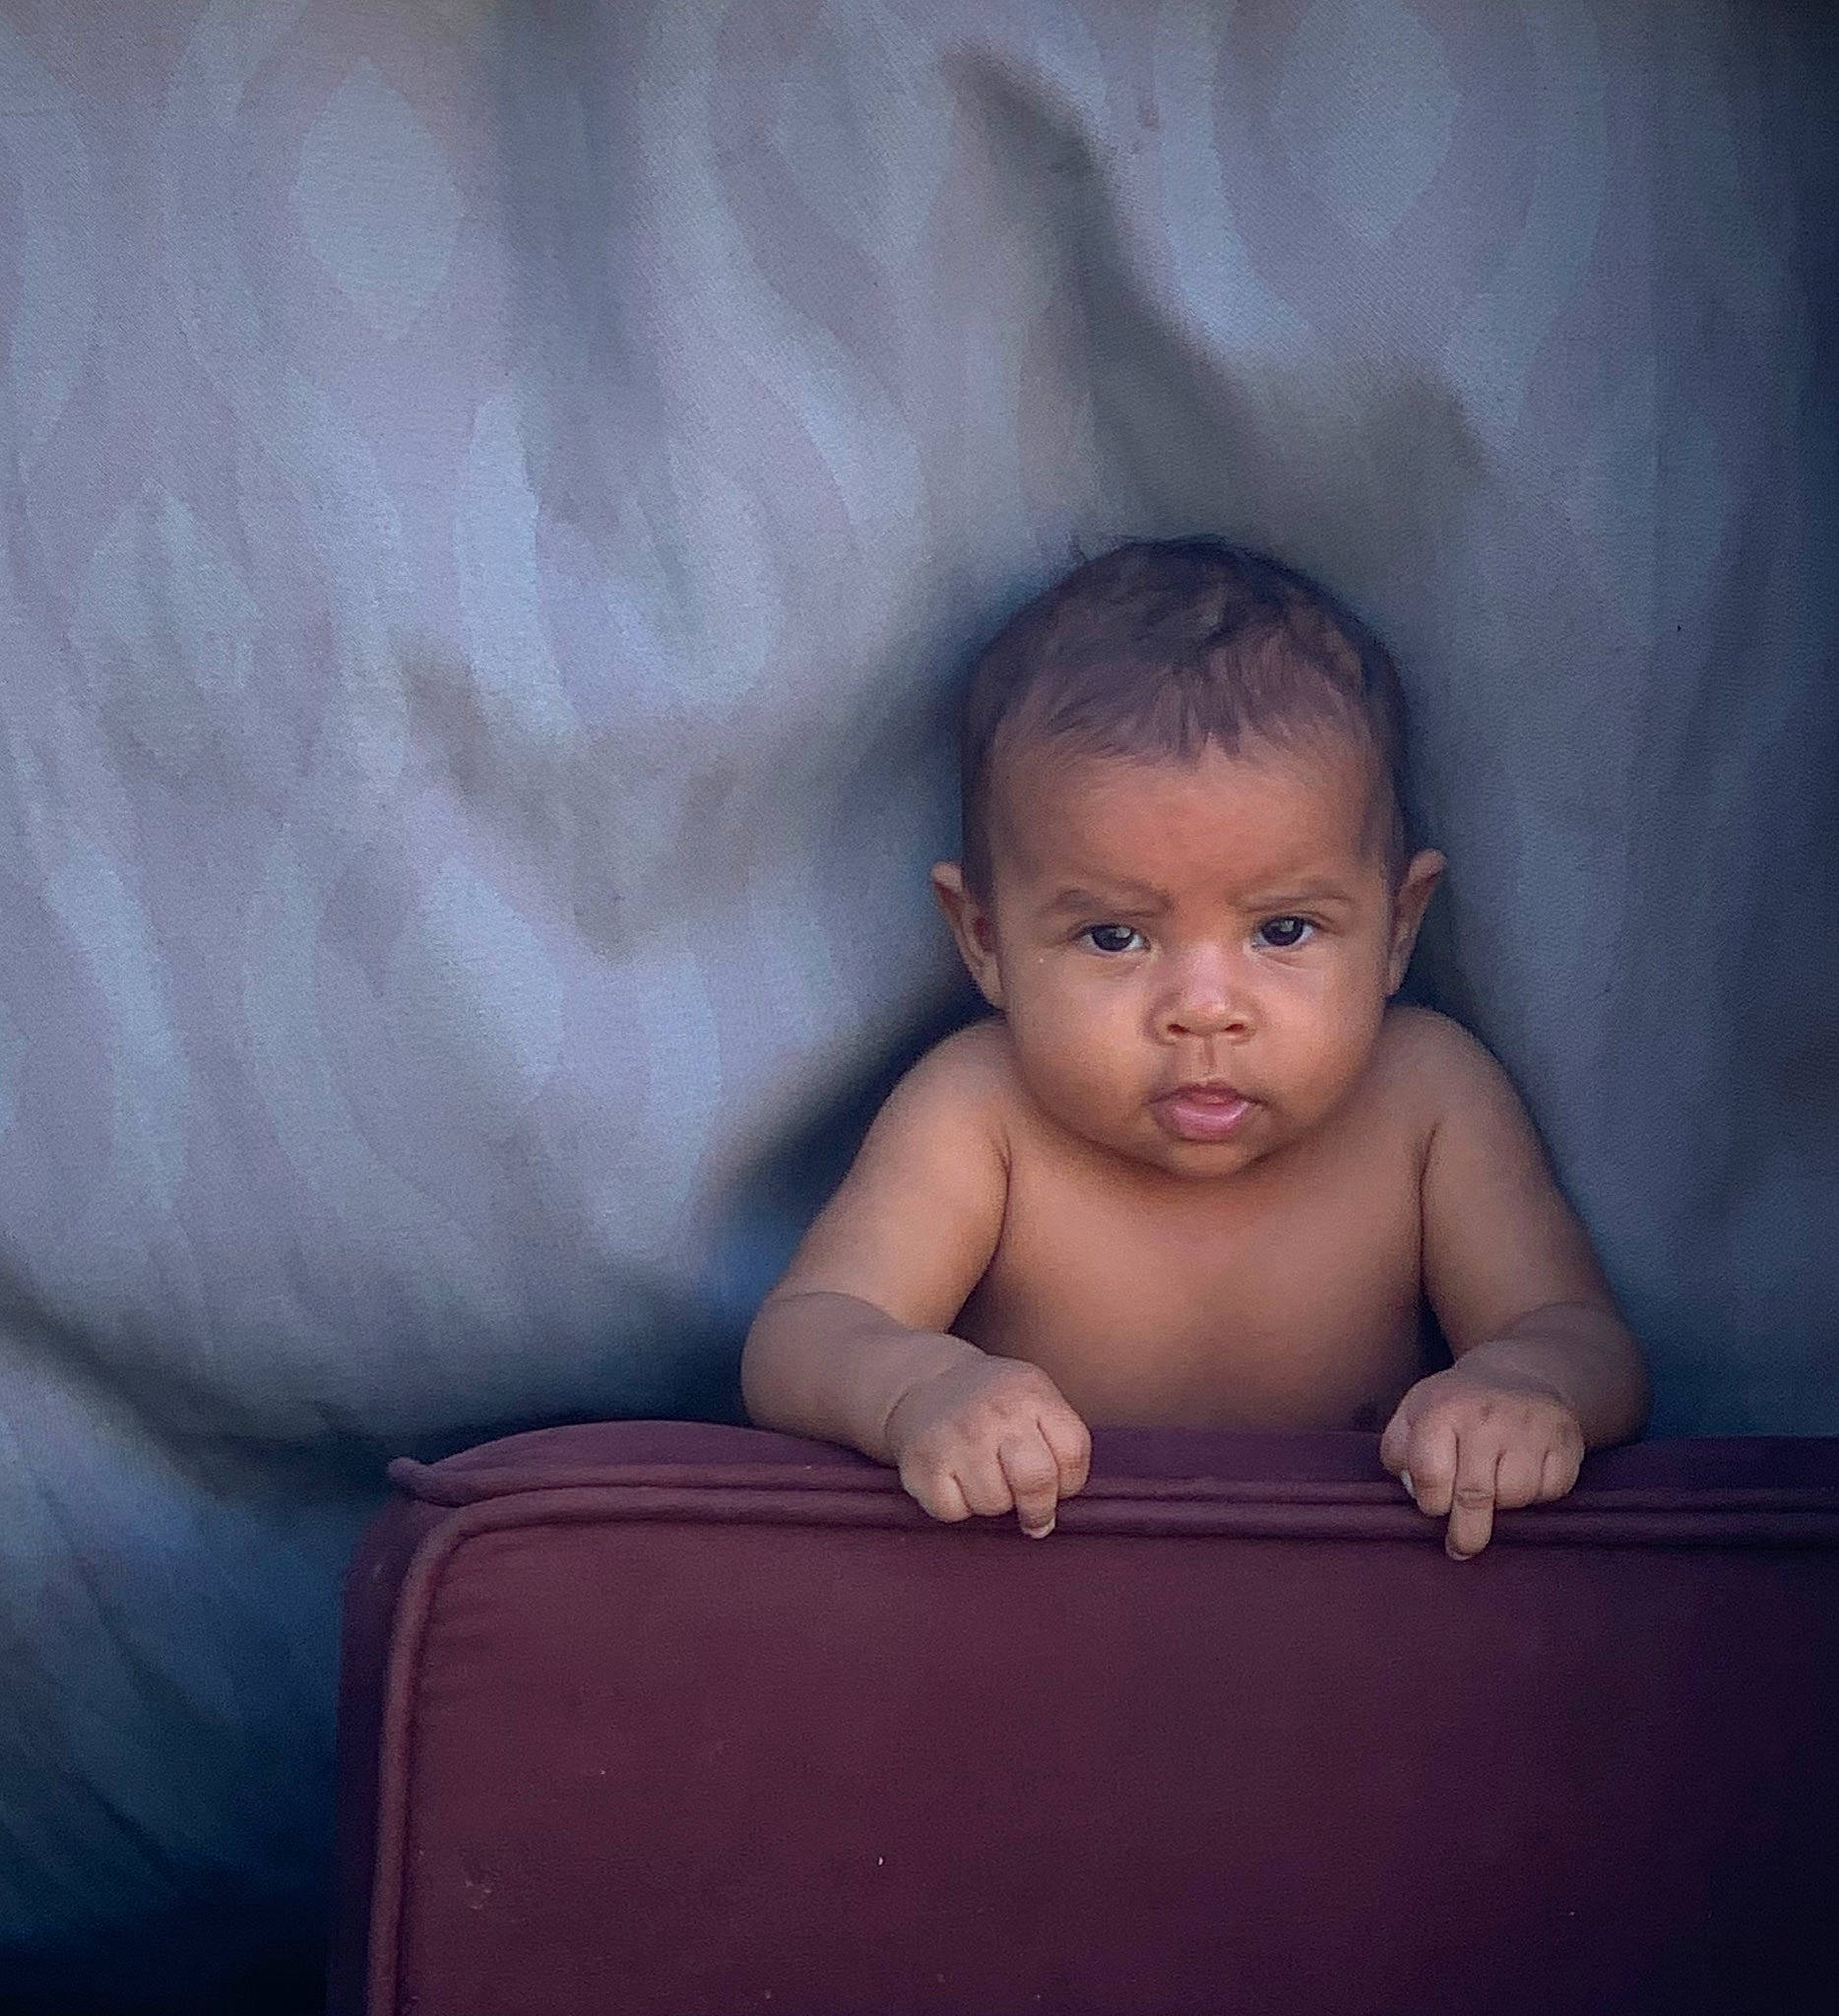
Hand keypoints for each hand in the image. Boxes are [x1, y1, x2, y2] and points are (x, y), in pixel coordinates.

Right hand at [882, 1354, 1090, 1536]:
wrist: (926, 1381)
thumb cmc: (993, 1403)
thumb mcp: (1034, 1397)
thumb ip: (1058, 1443)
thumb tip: (1049, 1519)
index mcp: (1030, 1393)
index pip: (1072, 1453)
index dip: (1071, 1482)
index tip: (1057, 1485)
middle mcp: (994, 1412)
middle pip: (1036, 1481)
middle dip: (1038, 1509)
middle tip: (1031, 1513)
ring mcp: (957, 1437)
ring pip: (993, 1504)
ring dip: (993, 1503)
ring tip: (983, 1478)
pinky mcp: (923, 1464)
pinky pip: (954, 1512)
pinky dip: (957, 1507)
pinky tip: (954, 1480)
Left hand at [1379, 1363, 1585, 1558]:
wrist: (1518, 1375)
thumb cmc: (1456, 1405)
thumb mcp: (1414, 1413)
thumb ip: (1398, 1450)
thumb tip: (1411, 1489)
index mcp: (1443, 1409)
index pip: (1430, 1475)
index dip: (1429, 1501)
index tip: (1433, 1507)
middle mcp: (1487, 1417)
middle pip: (1474, 1495)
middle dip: (1466, 1532)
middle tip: (1460, 1548)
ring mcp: (1530, 1428)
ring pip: (1515, 1497)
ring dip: (1503, 1506)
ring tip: (1495, 1489)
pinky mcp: (1565, 1441)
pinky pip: (1550, 1492)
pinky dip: (1537, 1495)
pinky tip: (1524, 1477)